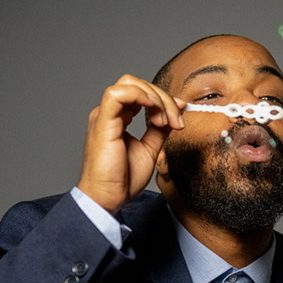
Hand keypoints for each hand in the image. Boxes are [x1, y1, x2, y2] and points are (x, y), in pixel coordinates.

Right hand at [78, 74, 184, 212]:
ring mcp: (104, 115)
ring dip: (155, 97)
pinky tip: (154, 111)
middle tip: (176, 121)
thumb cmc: (124, 179)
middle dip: (163, 98)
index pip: (141, 93)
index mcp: (119, 118)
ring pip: (129, 84)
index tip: (179, 118)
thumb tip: (177, 108)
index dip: (164, 99)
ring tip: (164, 121)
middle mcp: (110, 113)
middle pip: (137, 84)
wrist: (109, 198)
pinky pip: (118, 94)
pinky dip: (140, 96)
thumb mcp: (150, 149)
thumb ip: (160, 129)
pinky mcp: (102, 122)